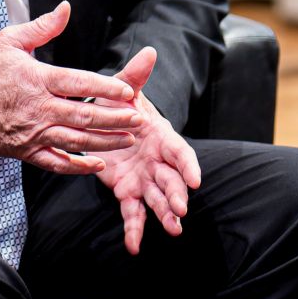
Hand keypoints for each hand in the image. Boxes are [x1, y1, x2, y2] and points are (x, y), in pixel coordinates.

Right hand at [0, 1, 143, 174]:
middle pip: (84, 114)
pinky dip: (77, 166)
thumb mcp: (11, 41)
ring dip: (106, 141)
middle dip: (116, 118)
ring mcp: (34, 131)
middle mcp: (39, 107)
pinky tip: (98, 164)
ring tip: (129, 140)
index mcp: (38, 79)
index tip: (128, 90)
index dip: (105, 87)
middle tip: (140, 120)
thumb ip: (43, 27)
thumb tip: (66, 8)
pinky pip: (56, 162)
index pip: (78, 83)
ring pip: (77, 140)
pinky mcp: (27, 150)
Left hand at [89, 46, 202, 253]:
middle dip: (178, 194)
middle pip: (172, 180)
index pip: (180, 152)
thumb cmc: (117, 104)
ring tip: (173, 229)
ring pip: (158, 199)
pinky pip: (132, 213)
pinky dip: (134, 230)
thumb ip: (134, 75)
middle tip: (182, 209)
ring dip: (166, 214)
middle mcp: (158, 161)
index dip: (188, 165)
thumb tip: (148, 51)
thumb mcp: (123, 90)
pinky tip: (133, 247)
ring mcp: (144, 178)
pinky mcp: (127, 191)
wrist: (101, 119)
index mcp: (161, 137)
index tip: (196, 178)